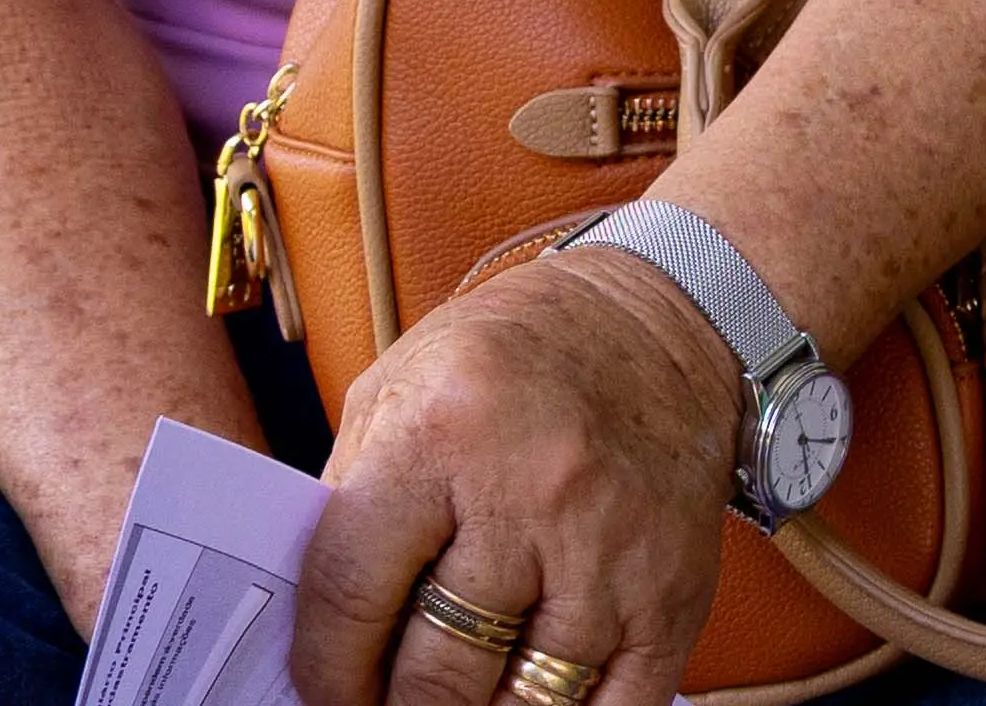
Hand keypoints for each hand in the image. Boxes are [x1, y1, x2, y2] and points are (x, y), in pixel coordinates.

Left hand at [293, 243, 751, 705]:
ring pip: (523, 702)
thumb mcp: (398, 391)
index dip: (326, 669)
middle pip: (438, 669)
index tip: (324, 692)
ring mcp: (610, 547)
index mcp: (441, 432)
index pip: (351, 595)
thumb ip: (352, 503)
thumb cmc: (515, 356)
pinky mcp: (673, 587)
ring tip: (457, 698)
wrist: (663, 319)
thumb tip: (312, 627)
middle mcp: (529, 491)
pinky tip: (529, 702)